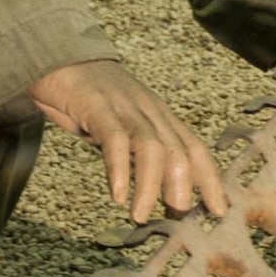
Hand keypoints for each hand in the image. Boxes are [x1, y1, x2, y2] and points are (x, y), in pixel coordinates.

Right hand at [27, 60, 227, 221]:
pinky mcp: (96, 105)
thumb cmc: (90, 100)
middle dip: (183, 186)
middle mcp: (149, 110)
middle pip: (178, 149)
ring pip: (151, 146)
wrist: (56, 57)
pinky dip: (119, 168)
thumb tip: (155, 193)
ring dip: (150, 185)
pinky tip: (117, 193)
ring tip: (141, 216)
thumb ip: (138, 155)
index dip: (209, 180)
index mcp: (159, 116)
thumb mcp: (122, 129)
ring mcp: (124, 106)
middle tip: (178, 219)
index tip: (219, 210)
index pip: (194, 148)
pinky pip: (114, 138)